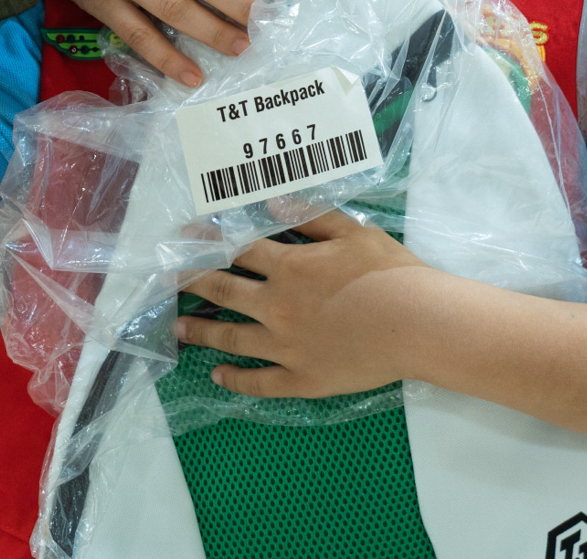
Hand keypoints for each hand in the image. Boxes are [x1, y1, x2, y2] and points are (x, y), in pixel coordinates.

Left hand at [174, 210, 431, 397]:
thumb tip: (270, 203)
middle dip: (192, 281)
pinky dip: (235, 380)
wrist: (419, 324)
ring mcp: (285, 347)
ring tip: (180, 326)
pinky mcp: (301, 379)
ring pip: (232, 338)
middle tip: (166, 278)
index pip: (237, 249)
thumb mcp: (353, 231)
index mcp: (289, 266)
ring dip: (201, 330)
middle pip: (224, 290)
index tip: (184, 237)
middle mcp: (277, 306)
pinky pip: (259, 383)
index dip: (208, 240)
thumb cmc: (390, 273)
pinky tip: (218, 376)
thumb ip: (310, 217)